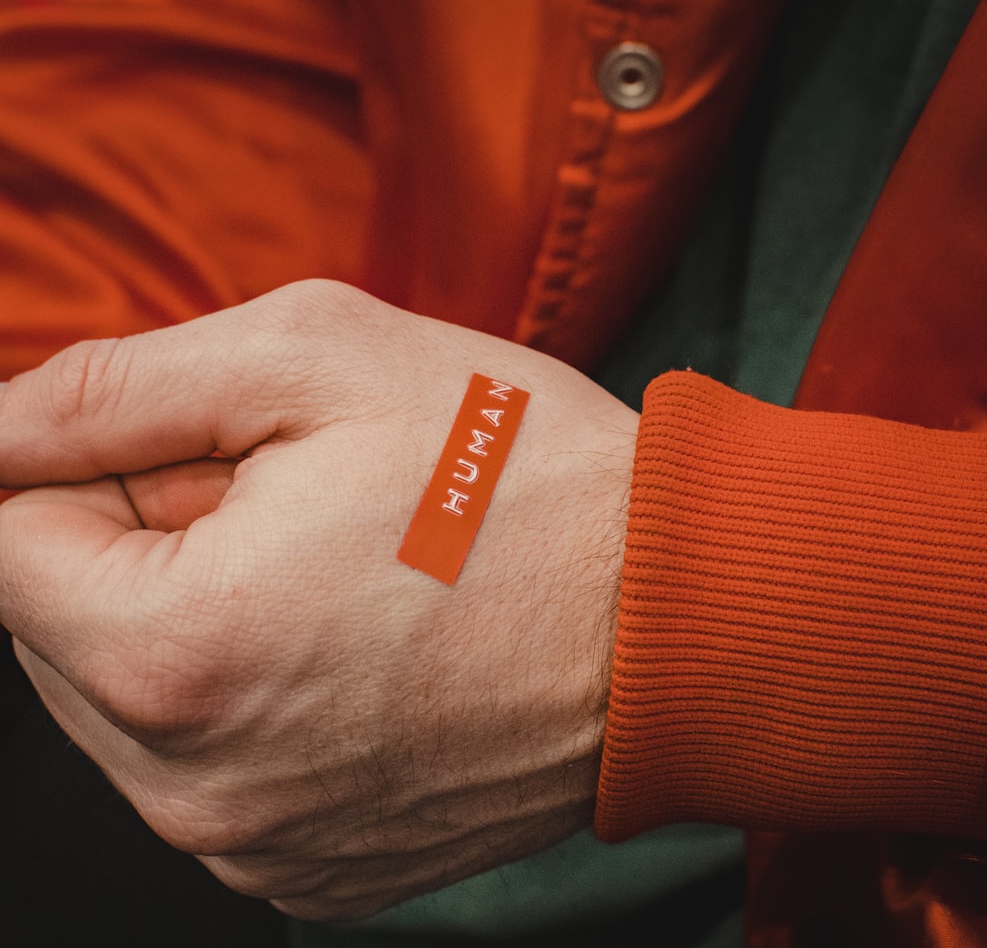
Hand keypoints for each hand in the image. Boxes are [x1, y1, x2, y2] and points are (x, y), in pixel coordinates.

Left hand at [0, 280, 636, 919]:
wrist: (677, 609)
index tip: (189, 447)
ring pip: (132, 704)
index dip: (86, 468)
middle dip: (140, 544)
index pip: (3, 543)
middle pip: (63, 631)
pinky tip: (357, 640)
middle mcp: (198, 787)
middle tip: (286, 498)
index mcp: (177, 651)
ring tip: (335, 568)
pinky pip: (215, 765)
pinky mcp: (315, 867)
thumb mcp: (315, 359)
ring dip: (196, 618)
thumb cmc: (520, 472)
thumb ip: (116, 388)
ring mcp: (259, 846)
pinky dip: (252, 692)